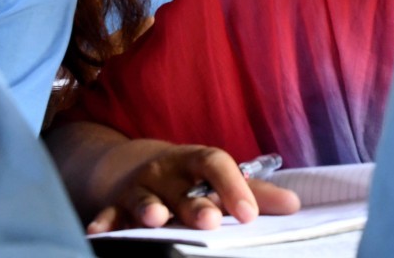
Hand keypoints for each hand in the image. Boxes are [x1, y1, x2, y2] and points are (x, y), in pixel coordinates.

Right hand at [86, 145, 300, 232]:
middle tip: (209, 221)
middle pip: (181, 187)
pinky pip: (109, 213)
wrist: (140, 167)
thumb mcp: (219, 178)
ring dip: (148, 208)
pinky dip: (103, 222)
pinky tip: (99, 233)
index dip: (232, 186)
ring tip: (155, 219)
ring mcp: (140, 187)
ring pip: (144, 197)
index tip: (249, 214)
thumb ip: (255, 193)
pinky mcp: (116, 205)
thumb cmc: (190, 178)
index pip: (215, 163)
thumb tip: (295, 205)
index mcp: (195, 161)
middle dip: (193, 204)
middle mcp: (167, 171)